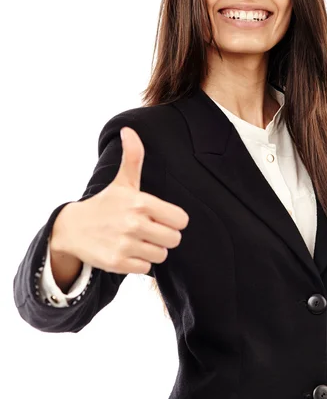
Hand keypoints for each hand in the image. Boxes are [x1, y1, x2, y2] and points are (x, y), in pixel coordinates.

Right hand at [65, 127, 188, 274]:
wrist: (73, 228)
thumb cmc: (106, 203)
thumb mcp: (122, 181)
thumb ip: (133, 157)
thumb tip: (129, 130)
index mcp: (141, 202)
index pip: (181, 220)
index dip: (173, 220)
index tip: (160, 217)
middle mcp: (134, 223)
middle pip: (174, 239)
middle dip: (164, 236)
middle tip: (149, 230)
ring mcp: (125, 244)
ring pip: (161, 255)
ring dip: (152, 250)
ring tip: (137, 240)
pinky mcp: (118, 263)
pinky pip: (146, 268)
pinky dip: (139, 262)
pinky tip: (127, 251)